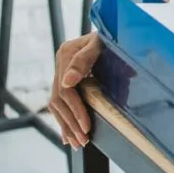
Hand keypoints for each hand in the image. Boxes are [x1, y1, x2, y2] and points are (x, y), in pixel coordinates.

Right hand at [49, 32, 101, 146]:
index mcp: (66, 54)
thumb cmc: (112, 37)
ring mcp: (61, 71)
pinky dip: (64, 120)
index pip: (66, 90)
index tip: (86, 127)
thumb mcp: (101, 44)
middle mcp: (60, 63)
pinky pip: (60, 103)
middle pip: (59, 100)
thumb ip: (85, 60)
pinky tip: (67, 137)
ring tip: (78, 144)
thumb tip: (67, 82)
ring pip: (57, 105)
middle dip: (71, 123)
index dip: (76, 110)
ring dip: (66, 126)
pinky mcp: (66, 78)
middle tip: (83, 141)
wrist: (117, 28)